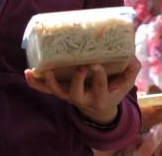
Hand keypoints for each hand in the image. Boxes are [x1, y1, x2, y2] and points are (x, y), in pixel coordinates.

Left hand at [24, 56, 139, 124]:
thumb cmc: (114, 89)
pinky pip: (46, 90)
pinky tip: (28, 73)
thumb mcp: (126, 83)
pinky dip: (36, 83)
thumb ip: (132, 69)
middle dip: (77, 80)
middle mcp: (83, 98)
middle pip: (76, 93)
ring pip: (57, 92)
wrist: (100, 107)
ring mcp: (70, 96)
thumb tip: (132, 55)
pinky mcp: (61, 92)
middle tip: (81, 66)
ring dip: (50, 82)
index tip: (96, 64)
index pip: (100, 87)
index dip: (97, 77)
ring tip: (46, 71)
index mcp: (101, 96)